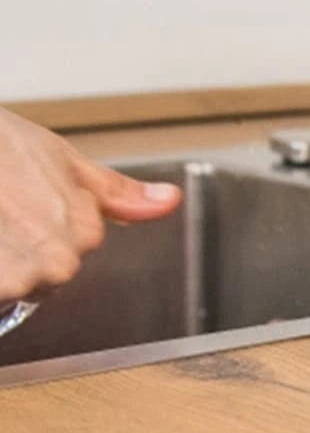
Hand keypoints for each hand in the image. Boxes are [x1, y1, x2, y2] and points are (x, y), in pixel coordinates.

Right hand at [0, 108, 181, 300]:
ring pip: (12, 287)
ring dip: (1, 260)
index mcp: (84, 234)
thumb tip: (170, 200)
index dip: (37, 230)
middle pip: (38, 278)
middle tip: (3, 212)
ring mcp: (18, 278)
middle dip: (16, 250)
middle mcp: (57, 262)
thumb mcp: (64, 160)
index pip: (67, 258)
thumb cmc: (1, 145)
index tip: (19, 205)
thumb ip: (116, 192)